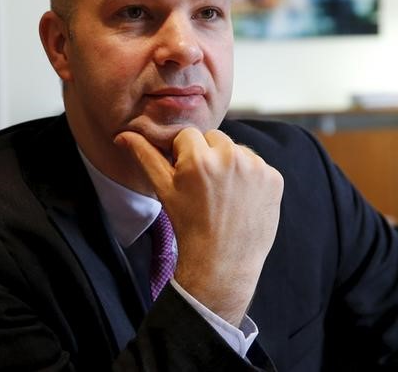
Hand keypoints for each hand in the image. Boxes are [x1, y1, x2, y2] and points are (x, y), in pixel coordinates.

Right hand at [115, 127, 282, 326]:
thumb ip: (145, 156)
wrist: (223, 262)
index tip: (186, 177)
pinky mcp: (274, 178)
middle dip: (207, 155)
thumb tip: (123, 135)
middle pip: (214, 138)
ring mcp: (256, 168)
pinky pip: (257, 165)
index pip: (188, 135)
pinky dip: (250, 177)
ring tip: (222, 194)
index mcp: (200, 158)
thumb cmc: (189, 226)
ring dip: (229, 163)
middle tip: (204, 186)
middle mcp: (231, 157)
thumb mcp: (164, 190)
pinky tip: (240, 198)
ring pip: (236, 149)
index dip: (183, 155)